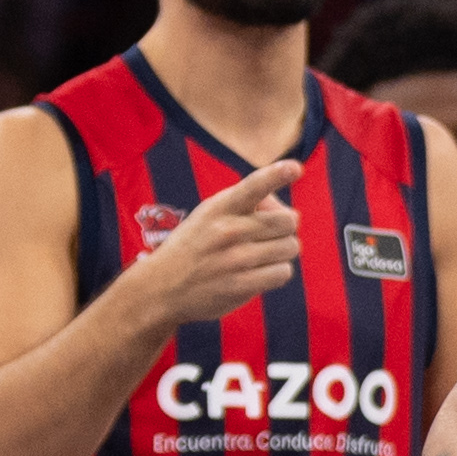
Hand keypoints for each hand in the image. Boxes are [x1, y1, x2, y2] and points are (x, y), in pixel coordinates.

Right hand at [139, 157, 306, 324]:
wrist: (161, 288)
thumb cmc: (194, 246)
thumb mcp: (208, 214)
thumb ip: (245, 205)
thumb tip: (289, 212)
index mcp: (219, 207)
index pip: (253, 186)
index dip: (277, 175)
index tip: (295, 168)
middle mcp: (229, 229)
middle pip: (288, 221)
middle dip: (285, 228)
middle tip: (267, 236)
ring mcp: (237, 258)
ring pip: (290, 247)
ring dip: (281, 252)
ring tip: (259, 256)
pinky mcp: (242, 284)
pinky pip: (284, 272)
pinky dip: (277, 273)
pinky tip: (259, 273)